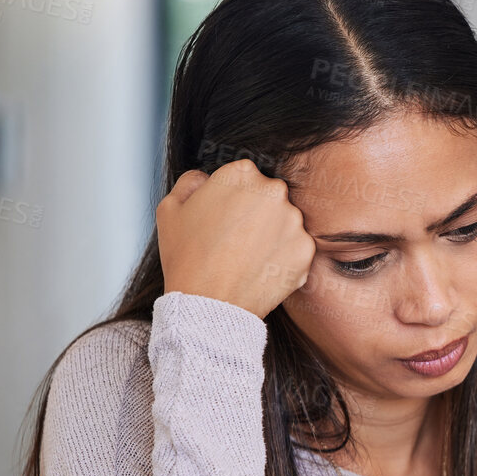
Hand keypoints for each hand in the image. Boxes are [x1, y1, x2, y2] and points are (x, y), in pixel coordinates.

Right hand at [155, 159, 315, 319]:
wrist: (207, 302)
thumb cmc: (186, 256)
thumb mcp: (170, 208)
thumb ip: (191, 182)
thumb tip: (205, 178)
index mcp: (241, 173)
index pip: (246, 177)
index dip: (234, 199)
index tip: (226, 218)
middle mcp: (274, 191)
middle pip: (270, 197)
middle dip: (257, 214)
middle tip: (236, 240)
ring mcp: (293, 221)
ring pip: (286, 223)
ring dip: (272, 236)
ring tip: (247, 258)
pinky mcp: (306, 250)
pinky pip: (296, 250)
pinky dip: (283, 259)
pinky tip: (260, 270)